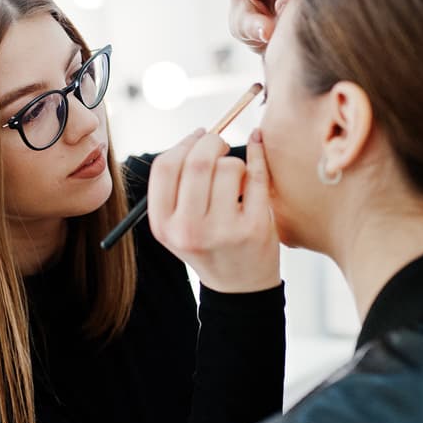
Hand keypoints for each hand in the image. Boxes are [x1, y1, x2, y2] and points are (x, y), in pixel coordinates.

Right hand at [148, 129, 280, 293]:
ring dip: (235, 161)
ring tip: (237, 178)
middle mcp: (188, 230)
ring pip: (228, 166)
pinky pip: (256, 175)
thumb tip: (197, 135)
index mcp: (164, 225)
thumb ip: (177, 186)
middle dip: (212, 142)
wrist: (240, 286)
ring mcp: (222, 230)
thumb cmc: (210, 245)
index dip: (183, 144)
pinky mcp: (254, 228)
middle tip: (220, 144)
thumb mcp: (179, 224)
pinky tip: (257, 146)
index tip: (197, 138)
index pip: (164, 166)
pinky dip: (258, 154)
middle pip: (197, 161)